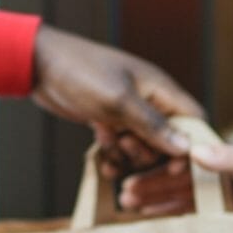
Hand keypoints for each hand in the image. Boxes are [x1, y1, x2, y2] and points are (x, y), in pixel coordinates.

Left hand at [30, 25, 204, 161]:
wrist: (38, 65)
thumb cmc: (80, 73)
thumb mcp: (117, 101)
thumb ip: (153, 124)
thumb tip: (186, 148)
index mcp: (160, 89)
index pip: (193, 121)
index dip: (189, 147)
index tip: (172, 167)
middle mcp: (149, 101)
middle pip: (168, 142)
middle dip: (148, 153)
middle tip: (125, 144)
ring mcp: (128, 112)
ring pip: (143, 149)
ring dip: (127, 156)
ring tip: (107, 142)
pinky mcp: (109, 121)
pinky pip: (122, 149)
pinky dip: (113, 157)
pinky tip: (101, 158)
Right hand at [119, 142, 232, 215]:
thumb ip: (227, 157)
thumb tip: (195, 151)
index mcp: (218, 157)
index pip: (178, 162)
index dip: (156, 170)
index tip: (135, 177)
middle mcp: (215, 175)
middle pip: (174, 181)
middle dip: (149, 186)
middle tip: (124, 195)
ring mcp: (220, 195)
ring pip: (181, 198)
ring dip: (157, 202)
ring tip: (132, 208)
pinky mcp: (229, 213)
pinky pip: (196, 216)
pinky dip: (176, 217)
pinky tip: (158, 222)